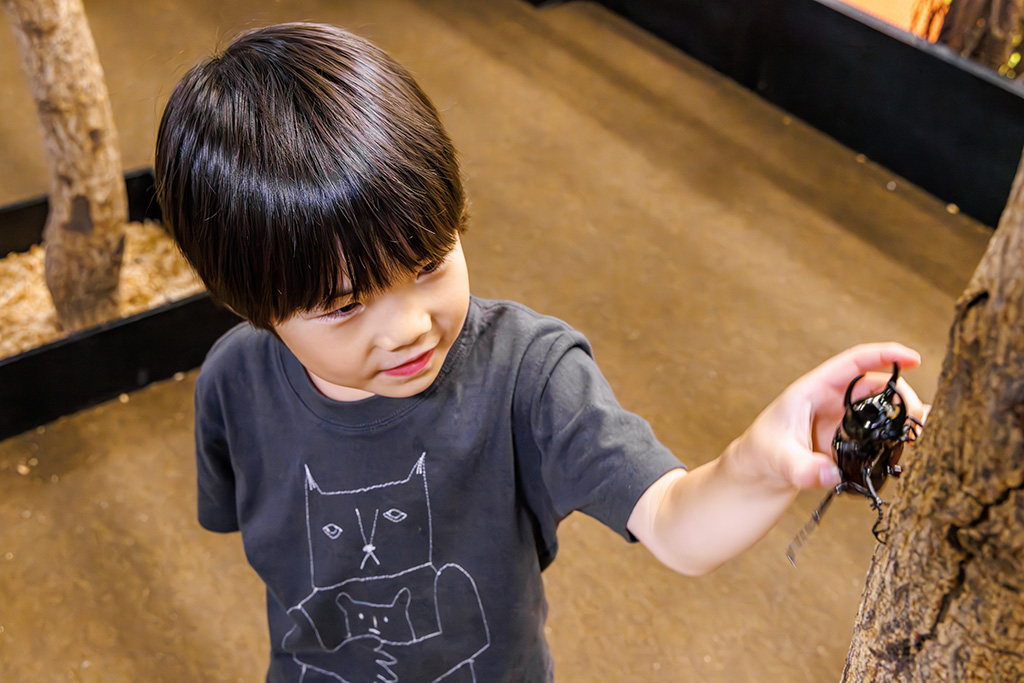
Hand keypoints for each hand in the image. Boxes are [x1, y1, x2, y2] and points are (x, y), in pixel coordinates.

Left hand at [735, 343, 925, 491]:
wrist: (759, 472)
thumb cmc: (762, 455)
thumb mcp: (779, 460)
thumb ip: (803, 469)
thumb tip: (831, 475)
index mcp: (812, 390)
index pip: (852, 363)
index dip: (883, 355)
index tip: (912, 358)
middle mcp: (831, 399)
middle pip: (875, 385)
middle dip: (902, 394)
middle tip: (918, 417)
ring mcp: (841, 418)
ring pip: (880, 406)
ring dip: (902, 413)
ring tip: (920, 431)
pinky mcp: (848, 438)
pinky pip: (878, 429)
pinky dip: (898, 430)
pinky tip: (918, 437)